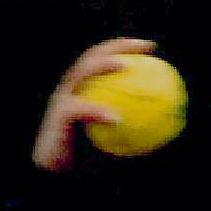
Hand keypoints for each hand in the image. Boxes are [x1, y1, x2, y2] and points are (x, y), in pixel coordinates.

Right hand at [31, 37, 157, 173]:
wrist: (52, 164)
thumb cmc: (78, 151)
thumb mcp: (105, 135)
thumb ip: (124, 126)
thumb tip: (157, 130)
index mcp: (82, 86)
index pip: (103, 57)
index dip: (124, 48)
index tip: (150, 48)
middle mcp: (71, 85)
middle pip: (93, 54)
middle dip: (118, 45)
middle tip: (144, 47)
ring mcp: (63, 97)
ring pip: (82, 72)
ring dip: (103, 65)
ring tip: (125, 66)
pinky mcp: (59, 114)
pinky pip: (80, 109)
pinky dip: (97, 111)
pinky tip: (116, 118)